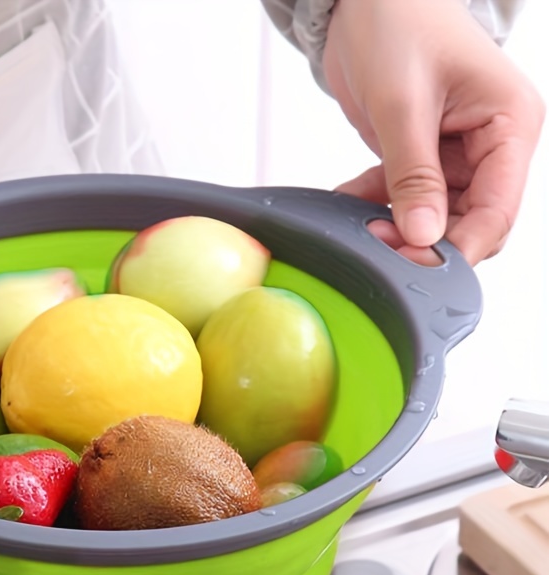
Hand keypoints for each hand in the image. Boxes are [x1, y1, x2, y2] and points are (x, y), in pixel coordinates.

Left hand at [323, 0, 544, 264]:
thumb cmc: (398, 25)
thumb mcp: (403, 105)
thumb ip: (413, 175)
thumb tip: (422, 236)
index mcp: (511, 124)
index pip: (498, 211)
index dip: (458, 247)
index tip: (414, 265)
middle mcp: (493, 144)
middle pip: (470, 223)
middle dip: (425, 242)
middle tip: (375, 245)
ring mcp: (459, 154)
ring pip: (436, 219)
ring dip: (397, 229)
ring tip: (357, 225)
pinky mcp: (425, 158)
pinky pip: (407, 201)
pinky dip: (377, 208)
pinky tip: (347, 201)